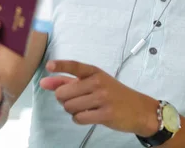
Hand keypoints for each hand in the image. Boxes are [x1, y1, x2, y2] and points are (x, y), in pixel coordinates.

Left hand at [40, 60, 159, 135]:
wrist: (139, 109)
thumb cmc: (113, 94)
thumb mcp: (93, 83)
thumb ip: (68, 81)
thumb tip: (44, 82)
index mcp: (95, 72)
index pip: (75, 66)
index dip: (61, 66)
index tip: (49, 65)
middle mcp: (98, 82)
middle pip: (64, 93)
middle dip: (65, 100)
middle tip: (78, 100)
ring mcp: (102, 98)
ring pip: (69, 107)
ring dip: (73, 111)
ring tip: (86, 108)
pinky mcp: (105, 114)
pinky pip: (79, 118)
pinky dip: (79, 119)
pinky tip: (90, 116)